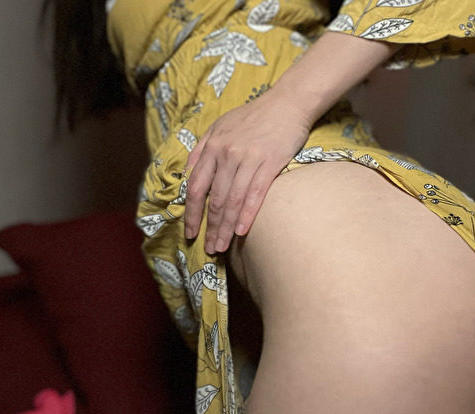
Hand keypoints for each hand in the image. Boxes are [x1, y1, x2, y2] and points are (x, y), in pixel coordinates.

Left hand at [184, 91, 311, 254]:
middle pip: (214, 198)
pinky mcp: (270, 162)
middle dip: (210, 227)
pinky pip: (256, 193)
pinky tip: (242, 231)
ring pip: (232, 200)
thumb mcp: (220, 126)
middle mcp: (227, 154)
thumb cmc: (253, 116)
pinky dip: (247, 214)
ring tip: (222, 246)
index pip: (196, 187)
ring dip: (226, 227)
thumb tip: (187, 171)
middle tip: (209, 248)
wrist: (287, 103)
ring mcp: (248, 158)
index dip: (191, 213)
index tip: (190, 232)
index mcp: (212, 147)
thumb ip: (202, 148)